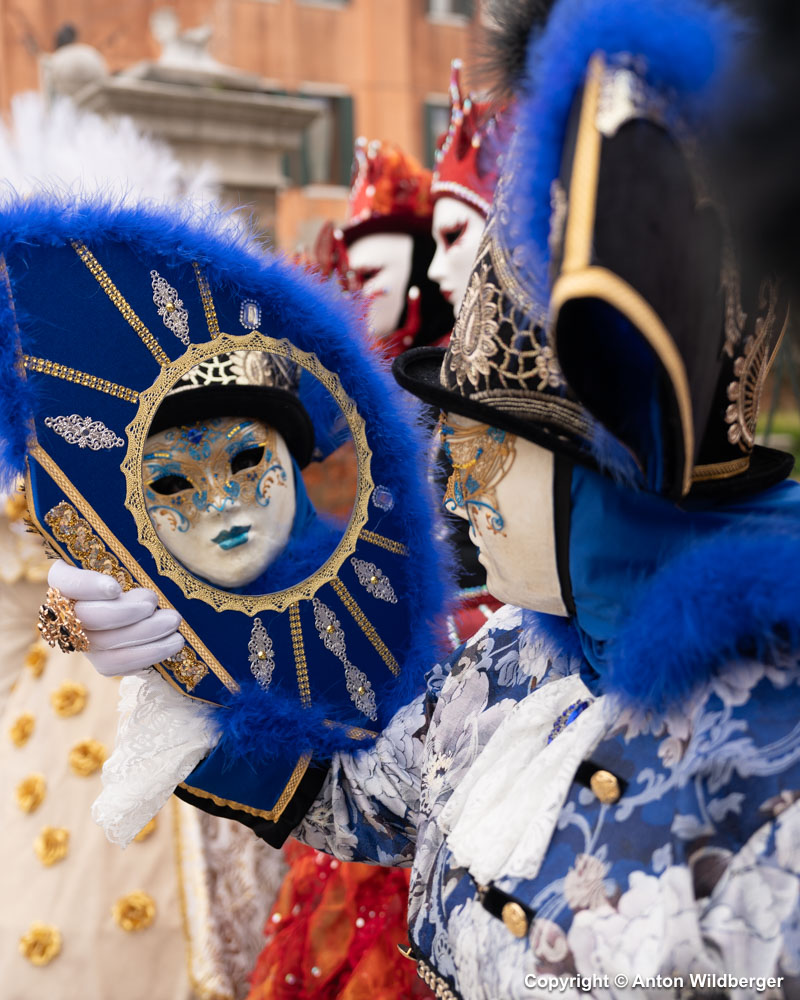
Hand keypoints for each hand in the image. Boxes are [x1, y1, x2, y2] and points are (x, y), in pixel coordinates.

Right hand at [47, 560, 183, 675]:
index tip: (114, 587)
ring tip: (173, 622)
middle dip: (123, 612)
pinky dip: (146, 655)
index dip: (87, 586)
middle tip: (153, 602)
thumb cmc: (141, 566)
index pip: (65, 581)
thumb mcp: (133, 554)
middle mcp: (69, 611)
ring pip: (103, 644)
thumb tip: (155, 540)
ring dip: (143, 634)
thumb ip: (133, 551)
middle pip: (86, 617)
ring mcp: (83, 638)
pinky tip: (170, 644)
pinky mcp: (100, 658)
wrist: (153, 599)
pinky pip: (115, 665)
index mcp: (68, 577)